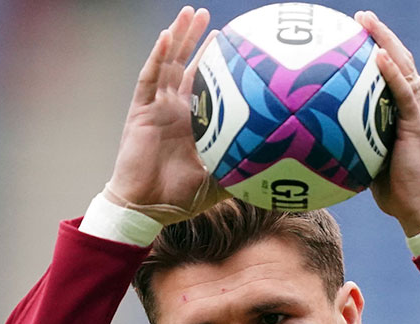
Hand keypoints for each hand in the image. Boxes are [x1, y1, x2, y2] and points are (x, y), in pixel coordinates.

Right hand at [106, 6, 226, 224]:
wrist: (147, 208)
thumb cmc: (180, 198)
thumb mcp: (220, 182)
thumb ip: (244, 171)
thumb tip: (279, 173)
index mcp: (194, 122)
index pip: (207, 84)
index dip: (217, 63)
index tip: (236, 43)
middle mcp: (175, 109)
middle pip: (187, 64)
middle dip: (197, 39)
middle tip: (212, 17)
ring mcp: (157, 107)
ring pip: (168, 62)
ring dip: (178, 36)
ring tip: (190, 13)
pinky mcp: (140, 110)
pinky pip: (149, 78)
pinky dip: (157, 56)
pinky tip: (166, 36)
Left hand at [354, 11, 419, 236]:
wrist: (419, 208)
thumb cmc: (392, 191)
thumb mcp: (365, 163)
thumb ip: (350, 146)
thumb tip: (316, 143)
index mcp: (401, 113)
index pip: (391, 73)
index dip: (378, 50)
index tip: (357, 34)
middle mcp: (412, 107)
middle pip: (400, 60)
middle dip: (381, 35)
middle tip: (361, 16)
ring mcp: (418, 113)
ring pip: (404, 67)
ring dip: (386, 41)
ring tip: (367, 21)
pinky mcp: (418, 124)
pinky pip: (405, 92)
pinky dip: (392, 71)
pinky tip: (378, 55)